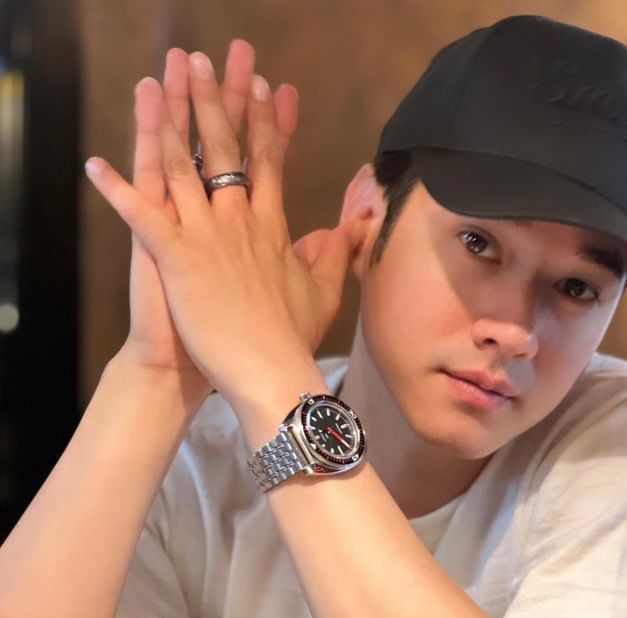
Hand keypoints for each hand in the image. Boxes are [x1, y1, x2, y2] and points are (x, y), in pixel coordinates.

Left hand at [86, 47, 362, 406]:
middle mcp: (238, 221)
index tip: (264, 85)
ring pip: (183, 165)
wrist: (269, 372)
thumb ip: (334, 254)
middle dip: (216, 97)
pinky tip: (94, 164)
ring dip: (169, 118)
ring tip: (159, 79)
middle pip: (226, 147)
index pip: (268, 161)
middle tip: (207, 57)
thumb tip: (351, 227)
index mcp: (270, 227)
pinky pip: (141, 215)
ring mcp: (206, 236)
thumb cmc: (293, 339)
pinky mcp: (177, 258)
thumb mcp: (323, 293)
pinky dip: (116, 190)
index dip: (264, 120)